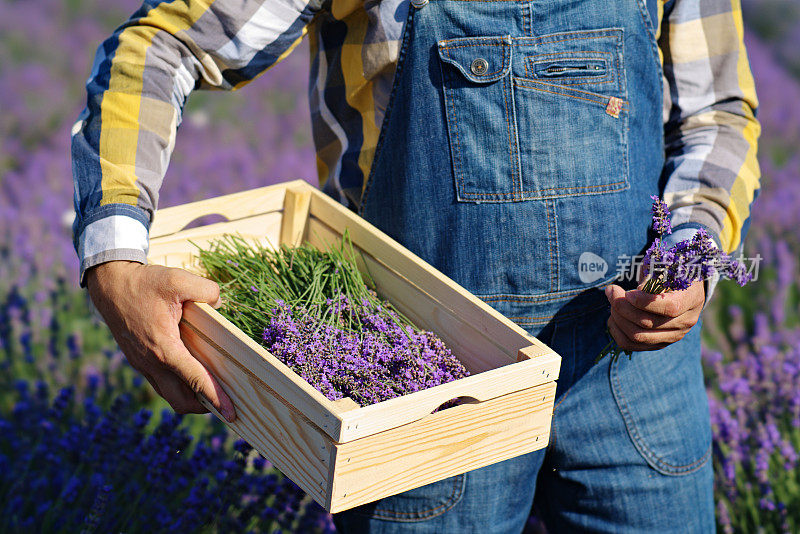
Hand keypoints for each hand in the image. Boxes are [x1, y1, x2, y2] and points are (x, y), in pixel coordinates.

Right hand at [86, 261, 235, 421]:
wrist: (109, 284)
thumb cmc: (143, 283)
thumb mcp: (178, 279)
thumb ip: (207, 290)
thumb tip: (220, 304)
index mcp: (163, 348)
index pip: (195, 380)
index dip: (216, 398)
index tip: (232, 413)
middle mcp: (151, 363)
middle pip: (182, 401)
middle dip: (205, 407)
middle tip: (228, 404)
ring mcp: (142, 365)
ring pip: (170, 396)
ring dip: (191, 399)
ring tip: (213, 393)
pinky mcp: (139, 361)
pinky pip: (161, 384)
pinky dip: (179, 387)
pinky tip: (193, 375)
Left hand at [604, 280, 704, 351]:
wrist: (683, 289)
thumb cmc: (671, 273)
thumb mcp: (666, 267)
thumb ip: (652, 277)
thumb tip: (635, 294)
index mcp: (691, 299)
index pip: (670, 307)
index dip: (644, 302)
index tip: (628, 292)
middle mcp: (685, 321)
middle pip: (648, 323)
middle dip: (622, 306)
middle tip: (611, 291)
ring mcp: (673, 336)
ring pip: (638, 336)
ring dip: (618, 319)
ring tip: (611, 303)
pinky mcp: (659, 343)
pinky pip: (632, 345)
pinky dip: (617, 332)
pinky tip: (613, 318)